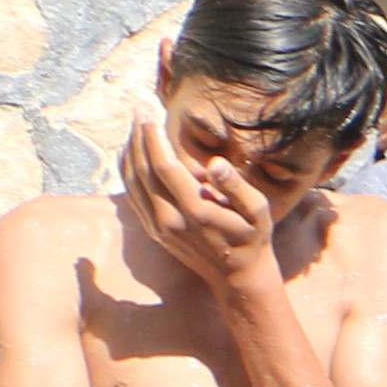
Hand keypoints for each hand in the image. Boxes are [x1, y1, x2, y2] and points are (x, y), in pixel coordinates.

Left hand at [121, 108, 284, 291]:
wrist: (238, 277)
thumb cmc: (253, 238)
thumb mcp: (259, 211)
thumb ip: (236, 185)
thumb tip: (215, 162)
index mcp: (196, 211)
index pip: (164, 166)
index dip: (153, 136)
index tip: (150, 111)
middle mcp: (170, 219)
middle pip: (142, 169)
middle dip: (138, 135)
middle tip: (139, 108)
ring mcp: (159, 227)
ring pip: (133, 181)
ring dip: (131, 149)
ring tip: (135, 123)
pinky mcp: (154, 231)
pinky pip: (133, 195)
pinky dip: (128, 170)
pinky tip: (131, 151)